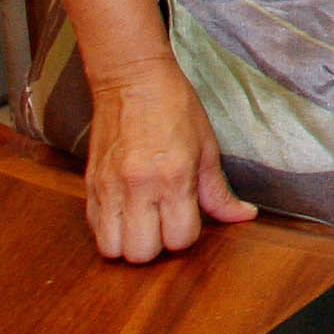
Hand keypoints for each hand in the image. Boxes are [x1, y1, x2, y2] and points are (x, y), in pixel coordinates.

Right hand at [78, 58, 255, 262]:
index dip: (187, 234)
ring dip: (128, 243)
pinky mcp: (89, 184)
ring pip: (111, 249)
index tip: (188, 217)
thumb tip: (244, 216)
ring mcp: (108, 187)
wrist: (132, 79)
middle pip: (141, 254)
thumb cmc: (175, 107)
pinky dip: (110, 229)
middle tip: (164, 223)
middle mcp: (137, 187)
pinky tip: (125, 211)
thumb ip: (219, 191)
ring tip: (142, 222)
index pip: (179, 239)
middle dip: (157, 246)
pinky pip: (93, 229)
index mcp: (174, 177)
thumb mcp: (207, 148)